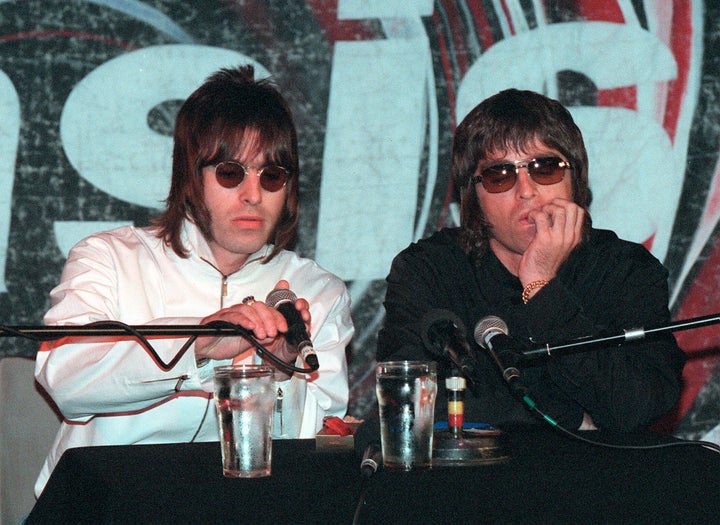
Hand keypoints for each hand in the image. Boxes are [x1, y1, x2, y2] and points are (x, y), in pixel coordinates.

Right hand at [194, 280, 311, 379]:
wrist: (206, 352)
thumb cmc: (226, 344)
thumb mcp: (249, 342)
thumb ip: (261, 338)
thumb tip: (275, 334)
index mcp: (249, 315)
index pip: (266, 310)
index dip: (277, 317)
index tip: (284, 328)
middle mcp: (239, 311)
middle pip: (258, 306)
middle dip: (269, 318)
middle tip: (274, 332)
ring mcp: (228, 313)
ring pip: (246, 309)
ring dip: (257, 321)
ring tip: (263, 333)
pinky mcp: (216, 319)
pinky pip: (231, 316)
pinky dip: (242, 320)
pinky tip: (250, 327)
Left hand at [518, 198, 583, 287]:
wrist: (539, 280)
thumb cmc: (546, 263)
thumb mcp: (560, 246)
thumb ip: (562, 232)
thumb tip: (555, 215)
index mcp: (575, 237)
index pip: (579, 211)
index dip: (566, 204)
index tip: (554, 209)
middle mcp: (570, 236)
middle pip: (572, 207)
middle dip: (556, 203)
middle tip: (545, 209)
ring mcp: (558, 238)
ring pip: (558, 209)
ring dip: (545, 208)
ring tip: (537, 216)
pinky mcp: (545, 239)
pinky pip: (541, 216)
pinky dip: (534, 214)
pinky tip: (530, 220)